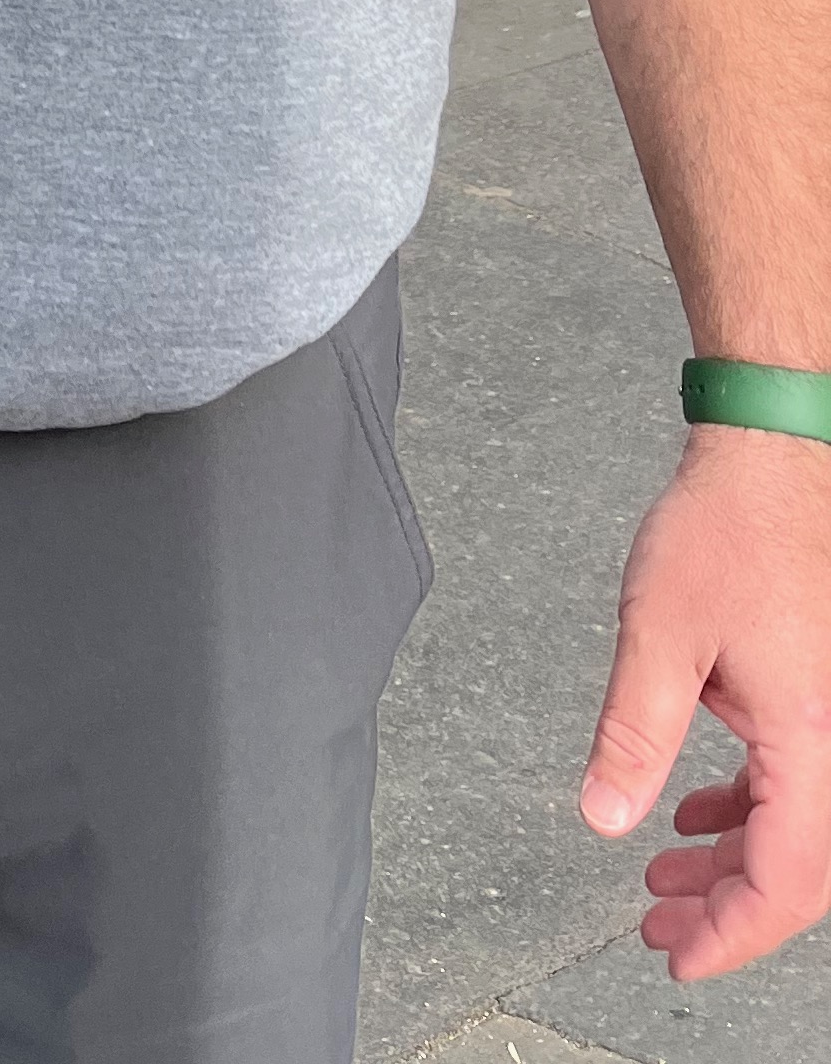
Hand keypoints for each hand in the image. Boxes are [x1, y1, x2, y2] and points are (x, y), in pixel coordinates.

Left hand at [582, 422, 830, 977]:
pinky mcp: (816, 695)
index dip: (733, 933)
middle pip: (798, 868)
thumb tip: (604, 814)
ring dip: (732, 861)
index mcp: (811, 738)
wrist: (772, 457)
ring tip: (664, 882)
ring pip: (795, 827)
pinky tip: (696, 812)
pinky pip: (793, 782)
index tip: (679, 955)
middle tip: (660, 929)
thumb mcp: (660, 634)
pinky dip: (745, 810)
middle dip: (726, 908)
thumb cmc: (730, 527)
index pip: (787, 878)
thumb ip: (633, 732)